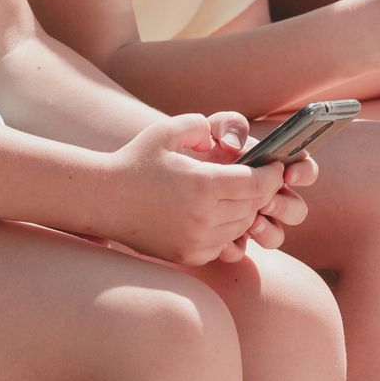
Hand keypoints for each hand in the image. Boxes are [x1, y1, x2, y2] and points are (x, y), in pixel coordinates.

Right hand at [100, 114, 285, 265]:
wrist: (102, 199)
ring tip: (239, 193)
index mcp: (203, 185)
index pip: (257, 184)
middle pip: (253, 207)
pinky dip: (228, 229)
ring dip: (246, 210)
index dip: (272, 175)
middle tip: (261, 178)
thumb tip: (232, 139)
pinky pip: (224, 243)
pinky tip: (218, 213)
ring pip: (241, 227)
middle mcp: (203, 217)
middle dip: (261, 192)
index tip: (277, 166)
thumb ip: (204, 126)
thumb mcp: (168, 131)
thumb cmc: (137, 160)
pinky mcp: (188, 255)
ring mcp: (196, 240)